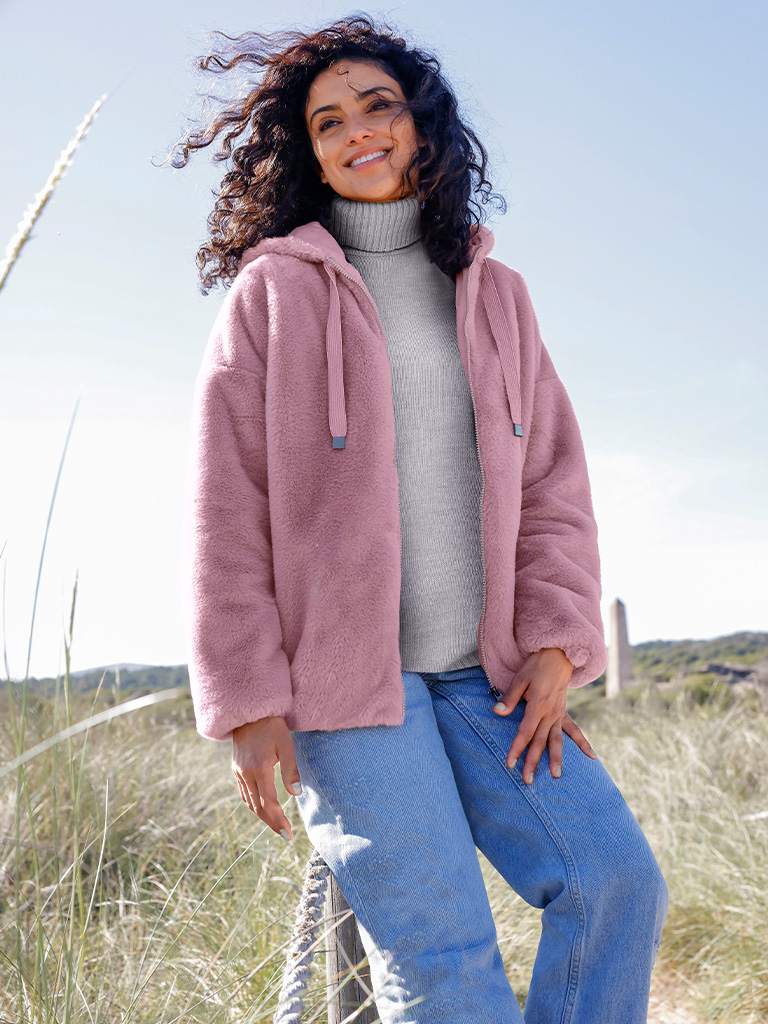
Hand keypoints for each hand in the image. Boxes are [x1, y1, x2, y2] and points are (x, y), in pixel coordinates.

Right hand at [231, 716, 302, 838]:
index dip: (279, 820)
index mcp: (259, 768)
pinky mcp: (236, 768)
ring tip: (276, 823)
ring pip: (249, 802)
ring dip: (262, 815)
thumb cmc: (272, 726)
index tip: (289, 834)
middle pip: (257, 807)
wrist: (250, 711)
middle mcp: (246, 773)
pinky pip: (243, 793)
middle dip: (271, 823)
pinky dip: (253, 804)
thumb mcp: (286, 745)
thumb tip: (296, 794)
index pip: (269, 803)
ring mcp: (238, 771)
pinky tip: (262, 807)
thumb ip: (291, 770)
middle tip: (285, 834)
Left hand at [492, 648, 595, 783]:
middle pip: (540, 742)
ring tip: (557, 776)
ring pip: (557, 740)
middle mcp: (550, 714)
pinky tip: (592, 757)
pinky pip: (574, 730)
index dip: (517, 749)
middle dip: (533, 762)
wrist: (558, 654)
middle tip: (528, 780)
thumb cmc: (536, 665)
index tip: (510, 763)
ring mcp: (559, 714)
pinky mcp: (564, 712)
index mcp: (537, 706)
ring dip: (557, 758)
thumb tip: (497, 712)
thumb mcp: (520, 679)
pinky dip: (583, 743)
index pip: (525, 733)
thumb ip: (510, 698)